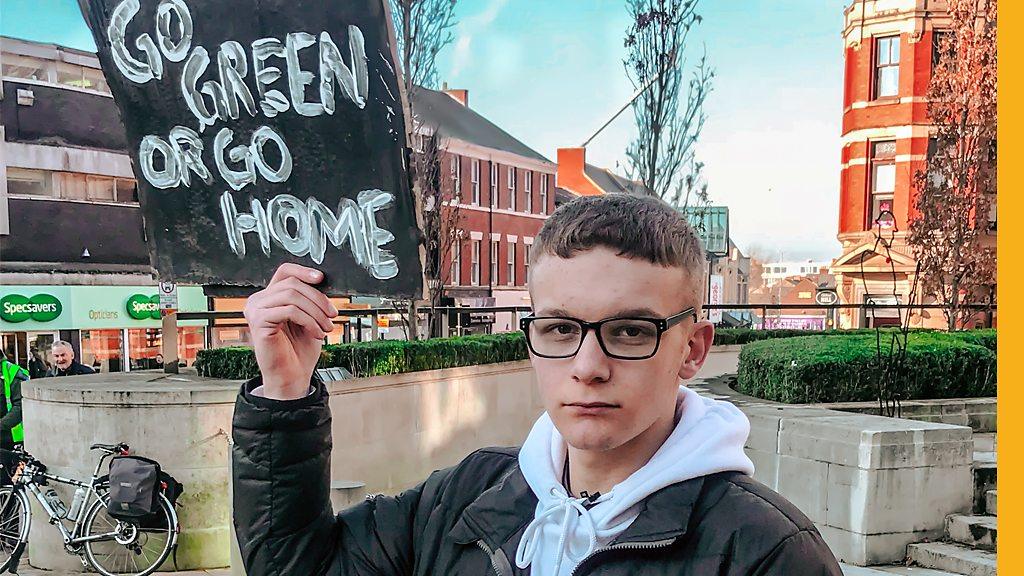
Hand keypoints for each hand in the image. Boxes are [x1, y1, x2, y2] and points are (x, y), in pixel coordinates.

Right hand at [243, 264, 337, 399]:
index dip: (303, 271)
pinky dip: (309, 321)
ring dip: (316, 312)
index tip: (321, 278)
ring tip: (326, 328)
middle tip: (332, 315)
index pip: (284, 271)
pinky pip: (290, 310)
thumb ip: (309, 299)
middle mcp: (258, 301)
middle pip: (293, 284)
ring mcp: (255, 310)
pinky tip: (316, 334)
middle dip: (318, 299)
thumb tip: (321, 281)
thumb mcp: (309, 317)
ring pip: (293, 296)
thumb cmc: (299, 350)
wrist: (292, 376)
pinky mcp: (258, 321)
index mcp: (270, 297)